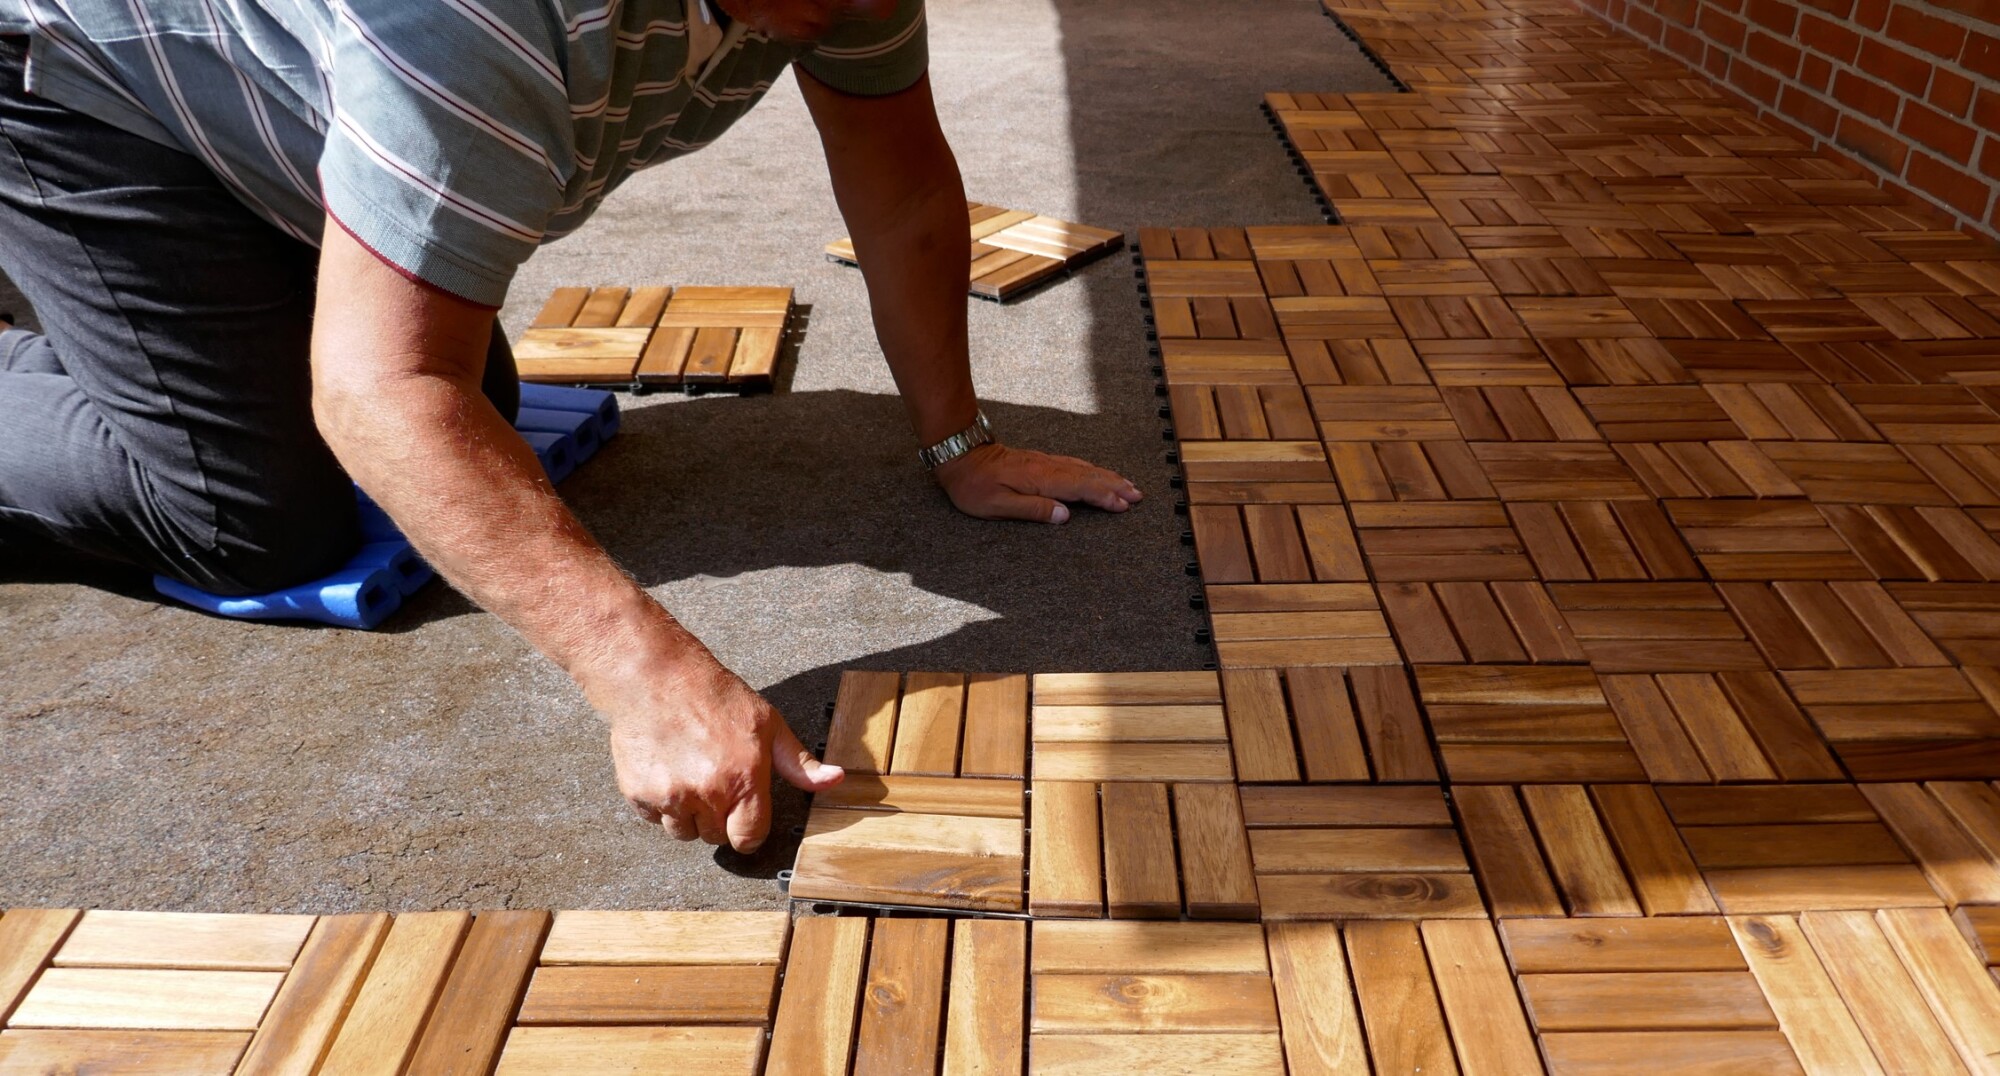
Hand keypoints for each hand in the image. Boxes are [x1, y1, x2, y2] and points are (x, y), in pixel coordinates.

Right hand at [601, 647, 842, 852]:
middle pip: (716, 837)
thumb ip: (799, 762)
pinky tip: (668, 770)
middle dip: (719, 817)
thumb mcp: (768, 723)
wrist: (656, 676)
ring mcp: (669, 796)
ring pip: (683, 833)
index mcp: (743, 779)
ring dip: (688, 814)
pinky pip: (653, 818)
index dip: (748, 829)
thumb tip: (835, 780)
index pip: (748, 839)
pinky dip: (659, 803)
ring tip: (690, 774)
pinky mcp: (638, 793)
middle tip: (715, 780)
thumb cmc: (714, 695)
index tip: (744, 817)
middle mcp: (706, 793)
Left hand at [932, 442, 1141, 523]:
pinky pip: (1074, 464)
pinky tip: (1099, 473)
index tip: (1124, 505)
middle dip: (1115, 486)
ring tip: (1127, 485)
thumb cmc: (973, 484)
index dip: (1104, 497)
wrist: (960, 454)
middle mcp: (1047, 468)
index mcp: (1040, 480)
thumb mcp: (996, 504)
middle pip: (1088, 477)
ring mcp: (1045, 462)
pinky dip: (1092, 470)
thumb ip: (1032, 510)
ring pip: (1084, 468)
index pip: (1080, 489)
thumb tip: (1065, 516)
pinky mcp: (1041, 461)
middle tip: (1138, 495)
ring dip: (1108, 477)